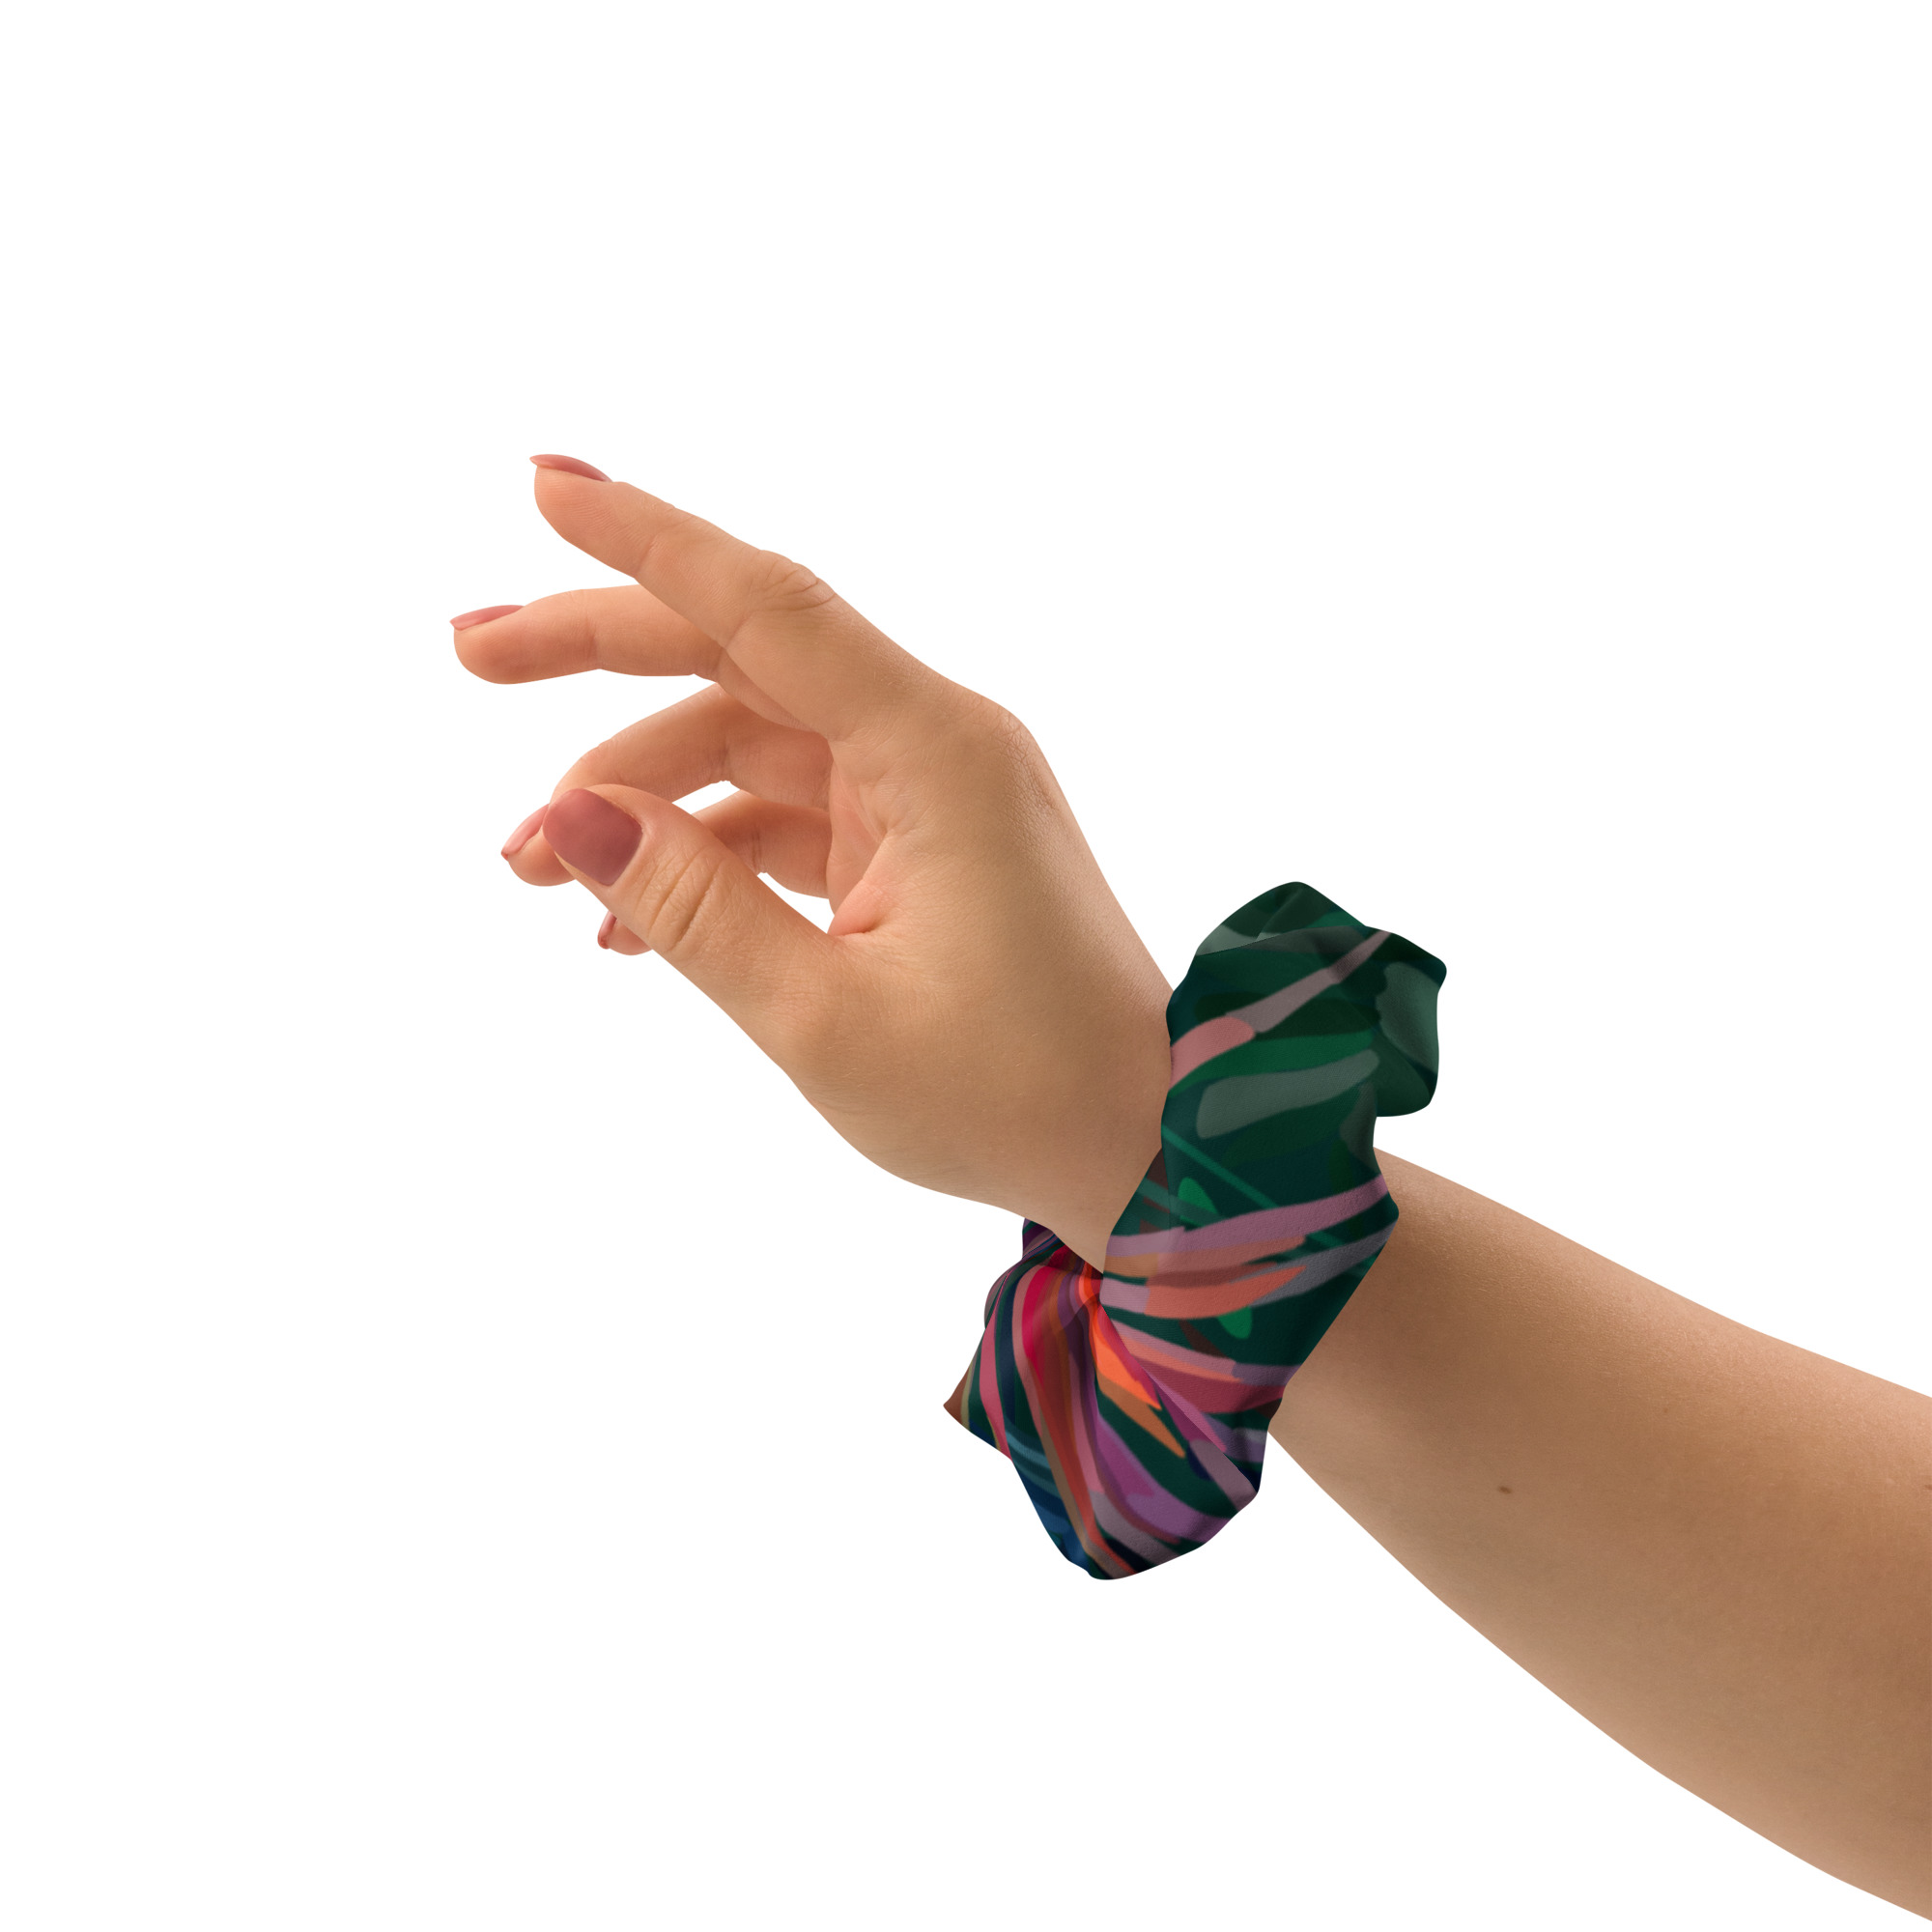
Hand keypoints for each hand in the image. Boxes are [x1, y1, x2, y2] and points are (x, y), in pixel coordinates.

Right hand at [455, 457, 1171, 1266]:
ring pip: (748, 742)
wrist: (1140, 1147)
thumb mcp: (826, 1019)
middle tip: (466, 651)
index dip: (648, 538)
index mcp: (935, 752)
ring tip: (525, 865)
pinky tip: (617, 922)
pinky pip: (781, 816)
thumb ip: (693, 911)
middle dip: (600, 651)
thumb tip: (569, 815)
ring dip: (635, 790)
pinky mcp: (914, 849)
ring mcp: (924, 795)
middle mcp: (932, 745)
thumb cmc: (1011, 1095)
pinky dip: (700, 852)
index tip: (542, 484)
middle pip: (741, 654)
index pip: (767, 605)